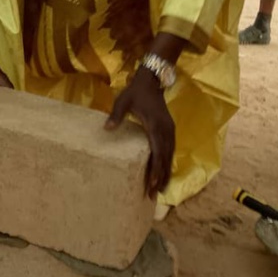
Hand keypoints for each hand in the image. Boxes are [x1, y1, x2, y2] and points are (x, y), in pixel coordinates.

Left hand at [105, 67, 174, 197]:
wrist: (152, 82)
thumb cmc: (135, 92)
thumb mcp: (123, 100)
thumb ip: (116, 115)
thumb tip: (107, 128)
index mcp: (155, 126)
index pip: (157, 152)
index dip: (156, 169)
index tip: (153, 183)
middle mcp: (166, 131)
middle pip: (166, 158)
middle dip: (161, 177)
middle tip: (155, 195)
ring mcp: (170, 130)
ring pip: (170, 156)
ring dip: (166, 173)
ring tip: (161, 190)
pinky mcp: (170, 130)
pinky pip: (171, 150)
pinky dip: (168, 163)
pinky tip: (164, 173)